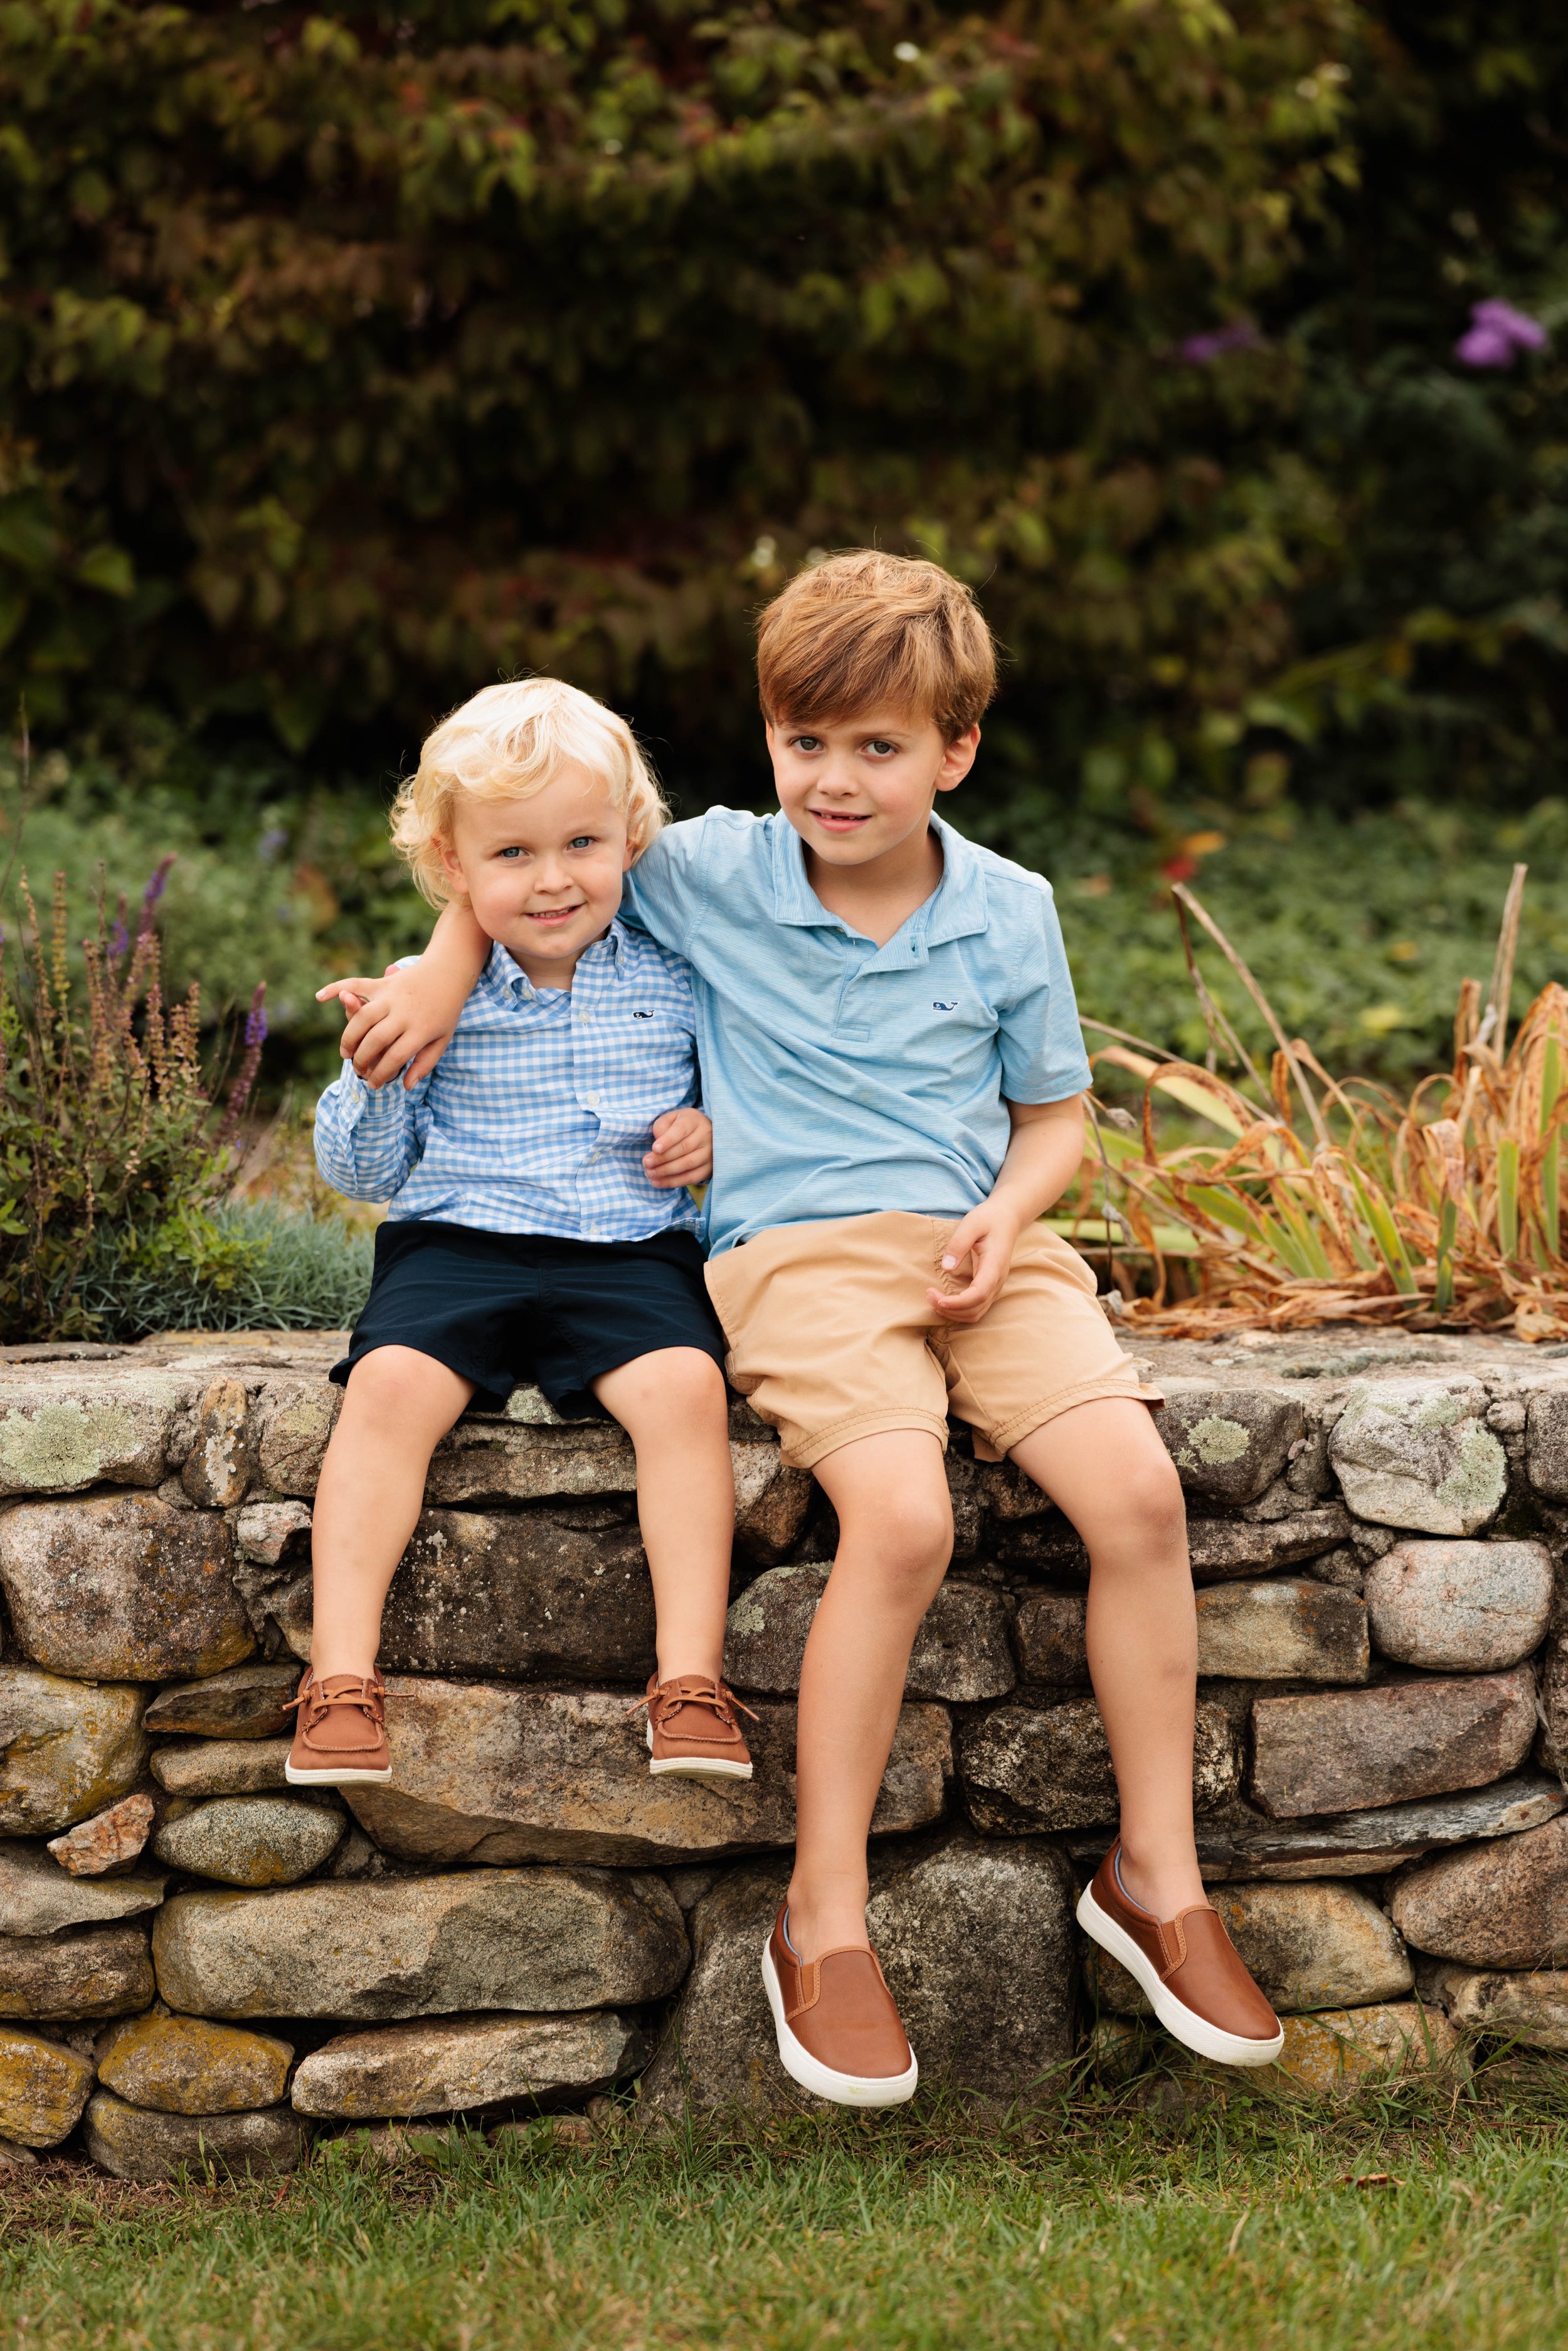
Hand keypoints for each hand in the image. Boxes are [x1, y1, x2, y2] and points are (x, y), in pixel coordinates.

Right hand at [316, 967, 454, 1090]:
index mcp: (421, 1030)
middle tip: (359, 1071)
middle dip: (362, 1060)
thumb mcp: (442, 1041)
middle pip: (375, 1040)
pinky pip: (356, 984)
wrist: (449, 974)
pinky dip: (336, 988)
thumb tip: (406, 1086)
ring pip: (362, 1018)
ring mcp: (391, 996)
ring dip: (349, 1037)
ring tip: (346, 1053)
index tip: (375, 1085)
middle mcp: (404, 1013)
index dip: (381, 1075)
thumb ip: (424, 1064)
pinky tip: (320, 997)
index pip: (395, 1058)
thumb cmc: (445, 1013)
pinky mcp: (382, 983)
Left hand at [644, 1108, 712, 1188]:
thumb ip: (661, 1127)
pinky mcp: (709, 1168)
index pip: (681, 1129)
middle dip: (662, 1158)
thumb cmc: (680, 1126)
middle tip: (646, 1163)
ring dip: (666, 1171)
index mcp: (694, 1120)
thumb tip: (658, 1146)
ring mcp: (710, 1153)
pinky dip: (673, 1182)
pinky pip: (691, 1178)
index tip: (655, 1149)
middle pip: (684, 1148)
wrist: (702, 1134)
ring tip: (650, 1173)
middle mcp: (706, 1135)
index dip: (668, 1140)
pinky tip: (658, 1182)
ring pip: (688, 1164)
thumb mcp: (670, 1119)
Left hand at [927, 1198, 1024, 1324]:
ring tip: (932, 1299)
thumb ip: (959, 1244)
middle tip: (928, 1295)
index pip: (979, 1294)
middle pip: (976, 1309)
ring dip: (953, 1313)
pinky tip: (943, 1300)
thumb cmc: (988, 1219)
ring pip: (975, 1313)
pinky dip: (958, 1310)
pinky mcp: (988, 1287)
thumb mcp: (972, 1223)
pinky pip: (975, 1308)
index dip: (958, 1303)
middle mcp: (997, 1281)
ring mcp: (994, 1286)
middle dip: (950, 1309)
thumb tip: (947, 1267)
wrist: (1006, 1219)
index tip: (938, 1299)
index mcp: (994, 1265)